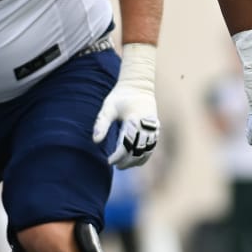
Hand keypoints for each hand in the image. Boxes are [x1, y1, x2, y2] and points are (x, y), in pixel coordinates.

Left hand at [93, 43, 159, 167]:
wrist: (139, 86)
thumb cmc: (120, 97)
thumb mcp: (108, 108)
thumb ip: (101, 124)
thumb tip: (95, 141)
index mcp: (134, 119)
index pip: (128, 144)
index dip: (119, 156)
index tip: (109, 161)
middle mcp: (146, 124)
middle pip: (138, 150)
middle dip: (127, 161)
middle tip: (115, 165)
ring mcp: (153, 127)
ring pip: (147, 151)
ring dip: (136, 160)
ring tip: (123, 165)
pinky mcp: (156, 129)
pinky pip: (152, 147)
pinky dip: (145, 156)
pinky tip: (135, 161)